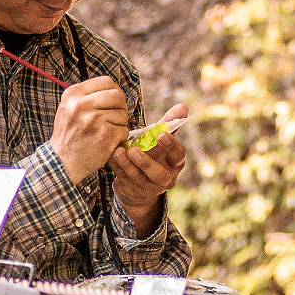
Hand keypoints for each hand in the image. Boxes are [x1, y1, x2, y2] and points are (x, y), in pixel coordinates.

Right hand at [51, 76, 130, 184]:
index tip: (113, 101)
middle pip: (118, 96)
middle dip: (120, 107)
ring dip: (120, 124)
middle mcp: (82, 104)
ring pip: (123, 114)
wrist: (62, 162)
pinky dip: (119, 137)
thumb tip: (114, 88)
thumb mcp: (68, 108)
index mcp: (73, 94)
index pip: (106, 81)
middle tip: (114, 117)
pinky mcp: (105, 135)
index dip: (114, 91)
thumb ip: (87, 95)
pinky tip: (107, 141)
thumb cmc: (69, 134)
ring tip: (106, 131)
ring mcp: (94, 120)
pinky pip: (124, 130)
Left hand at [109, 102, 189, 235]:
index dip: (171, 146)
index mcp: (175, 163)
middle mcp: (165, 177)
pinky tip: (110, 155)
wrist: (140, 182)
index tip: (161, 134)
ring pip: (139, 178)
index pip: (178, 155)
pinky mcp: (132, 189)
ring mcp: (148, 186)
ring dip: (127, 165)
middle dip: (146, 162)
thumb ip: (170, 123)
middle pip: (159, 174)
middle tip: (134, 149)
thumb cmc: (154, 154)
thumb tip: (183, 106)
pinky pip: (123, 178)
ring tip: (119, 151)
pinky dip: (116, 166)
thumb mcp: (161, 140)